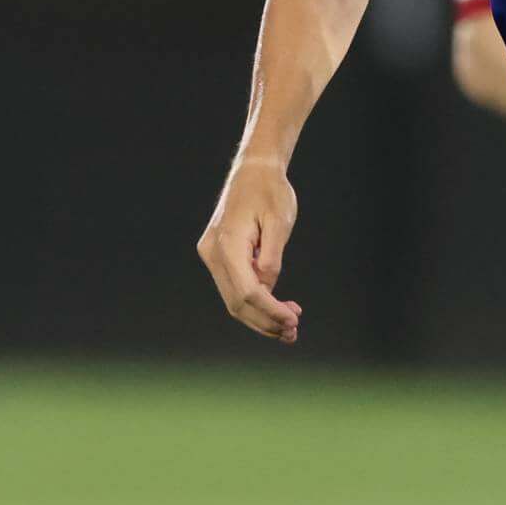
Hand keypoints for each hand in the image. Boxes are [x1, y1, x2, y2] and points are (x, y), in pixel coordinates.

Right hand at [198, 155, 301, 342]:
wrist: (253, 171)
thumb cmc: (270, 192)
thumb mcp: (280, 221)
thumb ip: (273, 257)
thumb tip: (268, 287)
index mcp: (227, 243)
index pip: (248, 291)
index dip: (270, 311)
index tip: (293, 320)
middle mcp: (213, 252)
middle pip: (237, 302)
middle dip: (265, 321)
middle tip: (293, 332)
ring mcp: (212, 255)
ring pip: (233, 299)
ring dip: (260, 316)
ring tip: (289, 327)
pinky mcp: (217, 256)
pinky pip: (234, 287)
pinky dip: (255, 302)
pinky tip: (278, 307)